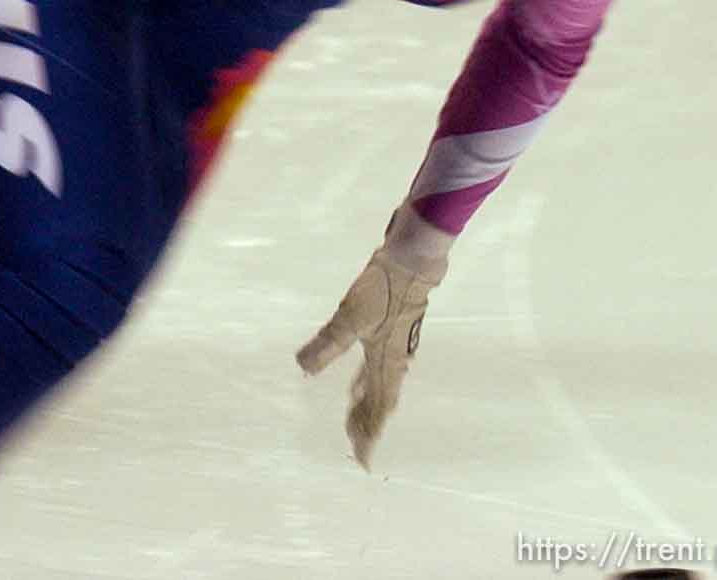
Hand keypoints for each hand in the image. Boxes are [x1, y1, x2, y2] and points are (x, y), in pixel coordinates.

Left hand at [296, 207, 452, 468]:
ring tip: (353, 418)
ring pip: (381, 383)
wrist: (413, 257)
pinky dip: (368, 379)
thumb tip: (303, 369)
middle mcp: (395, 358)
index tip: (362, 459)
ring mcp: (396, 343)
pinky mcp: (393, 327)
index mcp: (387, 361)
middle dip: (367, 424)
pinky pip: (380, 365)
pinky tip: (361, 375)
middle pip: (380, 401)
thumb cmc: (383, 287)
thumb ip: (328, 343)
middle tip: (354, 446)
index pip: (378, 407)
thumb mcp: (350, 315)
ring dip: (368, 403)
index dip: (369, 433)